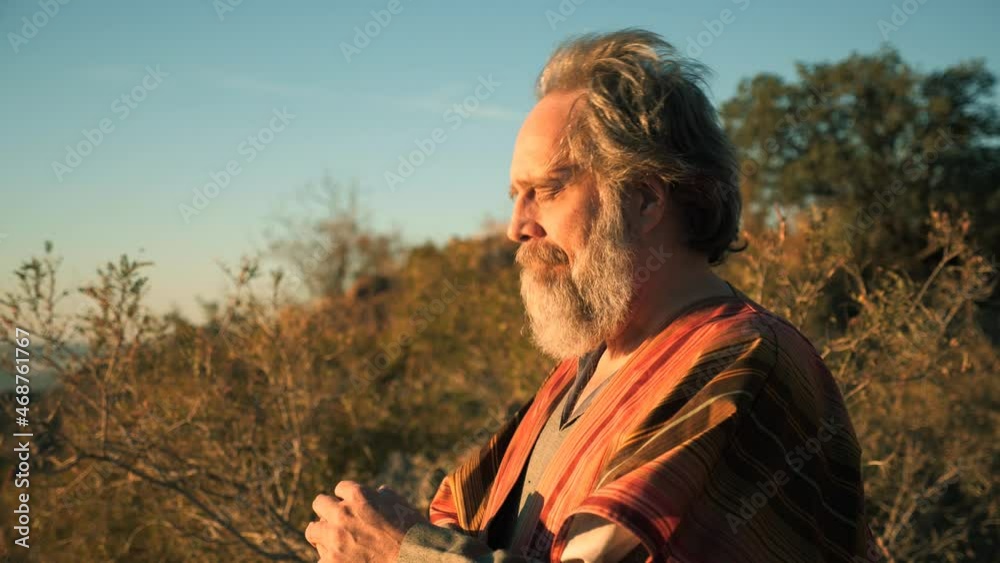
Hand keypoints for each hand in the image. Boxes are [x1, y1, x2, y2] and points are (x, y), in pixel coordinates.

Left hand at [305, 480, 427, 561]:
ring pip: (313, 531)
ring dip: (323, 535)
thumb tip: (374, 493)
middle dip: (327, 511)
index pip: (340, 488)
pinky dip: (330, 559)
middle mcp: (342, 513)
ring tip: (334, 543)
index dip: (347, 498)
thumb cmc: (411, 532)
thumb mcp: (398, 503)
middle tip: (335, 522)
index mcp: (358, 495)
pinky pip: (321, 558)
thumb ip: (380, 495)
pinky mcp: (331, 562)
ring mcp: (334, 539)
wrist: (414, 560)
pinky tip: (344, 560)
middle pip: (320, 504)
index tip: (352, 507)